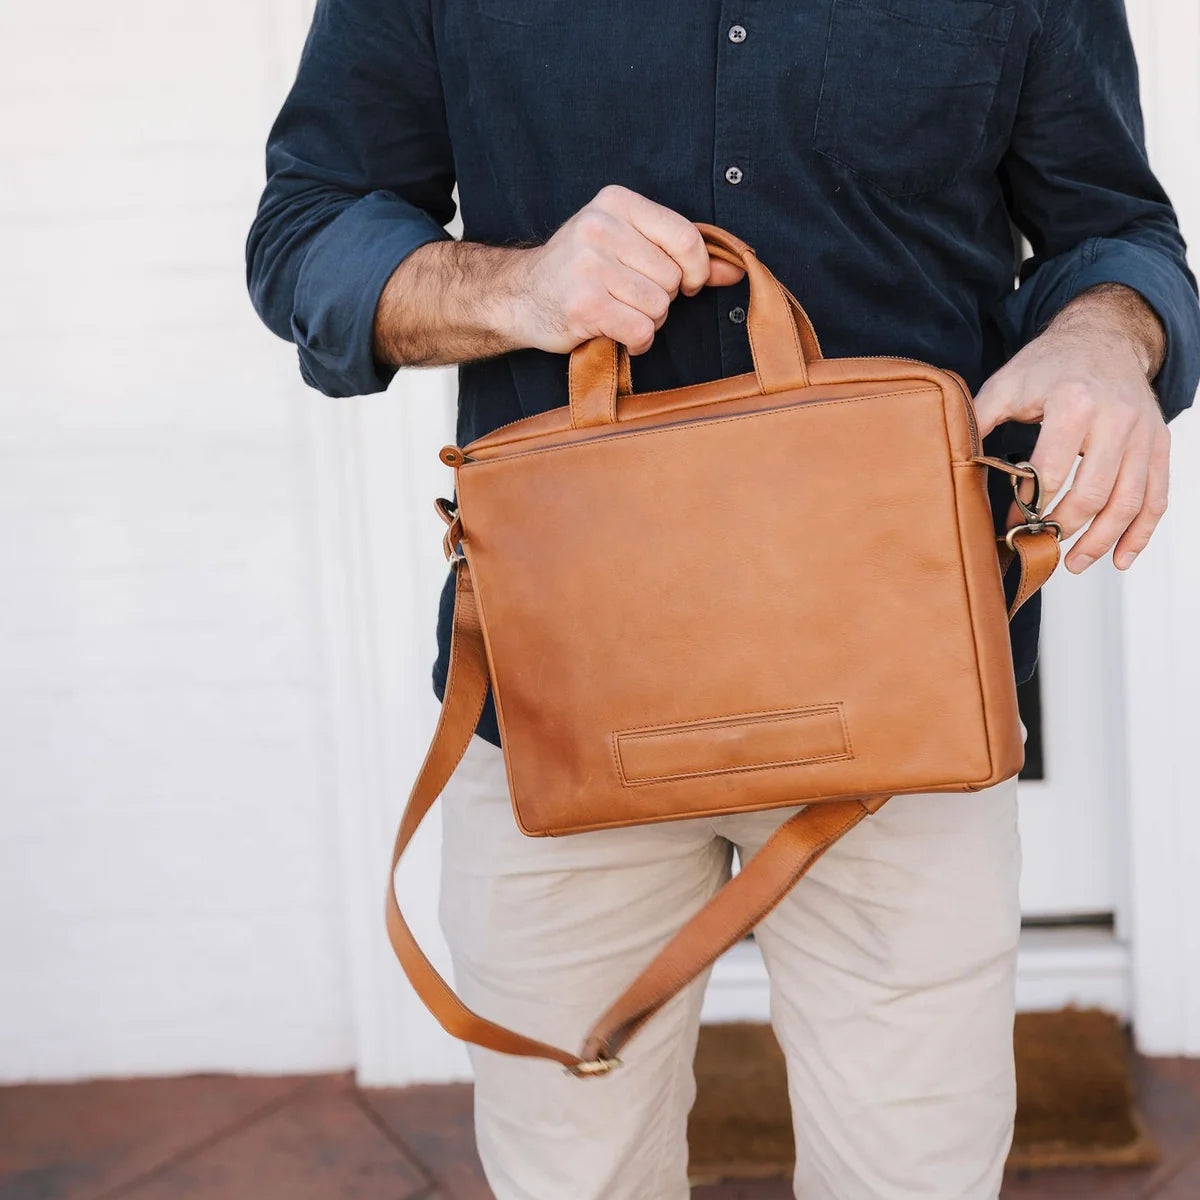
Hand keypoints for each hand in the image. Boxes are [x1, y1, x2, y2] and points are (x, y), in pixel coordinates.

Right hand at [496, 185, 743, 355]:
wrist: (518, 297)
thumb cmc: (580, 272)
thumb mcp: (628, 247)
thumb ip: (682, 255)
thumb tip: (736, 269)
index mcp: (616, 202)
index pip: (685, 237)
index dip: (697, 269)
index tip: (687, 284)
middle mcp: (601, 227)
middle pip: (673, 277)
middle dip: (662, 299)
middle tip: (630, 298)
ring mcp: (589, 265)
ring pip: (659, 307)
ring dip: (647, 321)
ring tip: (618, 313)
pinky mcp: (584, 303)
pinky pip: (640, 330)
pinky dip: (637, 341)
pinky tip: (617, 334)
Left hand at [973, 285, 1168, 572]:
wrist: (1105, 337)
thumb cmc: (1052, 364)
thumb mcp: (1008, 383)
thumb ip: (979, 419)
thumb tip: (950, 456)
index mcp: (1074, 403)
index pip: (1051, 469)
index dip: (1029, 505)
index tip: (1012, 525)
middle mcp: (1115, 419)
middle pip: (1093, 492)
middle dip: (1064, 528)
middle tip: (1039, 547)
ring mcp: (1142, 434)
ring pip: (1129, 501)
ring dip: (1102, 541)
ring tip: (1073, 563)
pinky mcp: (1158, 445)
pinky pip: (1156, 496)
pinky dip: (1141, 532)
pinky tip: (1120, 557)